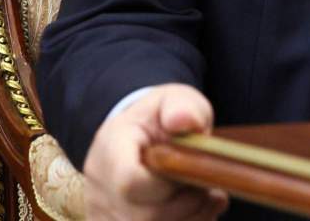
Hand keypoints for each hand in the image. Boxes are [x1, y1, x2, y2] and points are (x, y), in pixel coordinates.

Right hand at [83, 83, 228, 219]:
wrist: (139, 135)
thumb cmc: (160, 118)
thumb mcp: (175, 100)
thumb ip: (182, 108)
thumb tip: (184, 121)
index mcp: (111, 148)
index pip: (130, 182)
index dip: (167, 186)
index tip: (190, 173)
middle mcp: (99, 186)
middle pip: (143, 216)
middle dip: (186, 205)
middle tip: (209, 189)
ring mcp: (102, 212)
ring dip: (188, 219)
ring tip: (206, 198)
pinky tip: (195, 211)